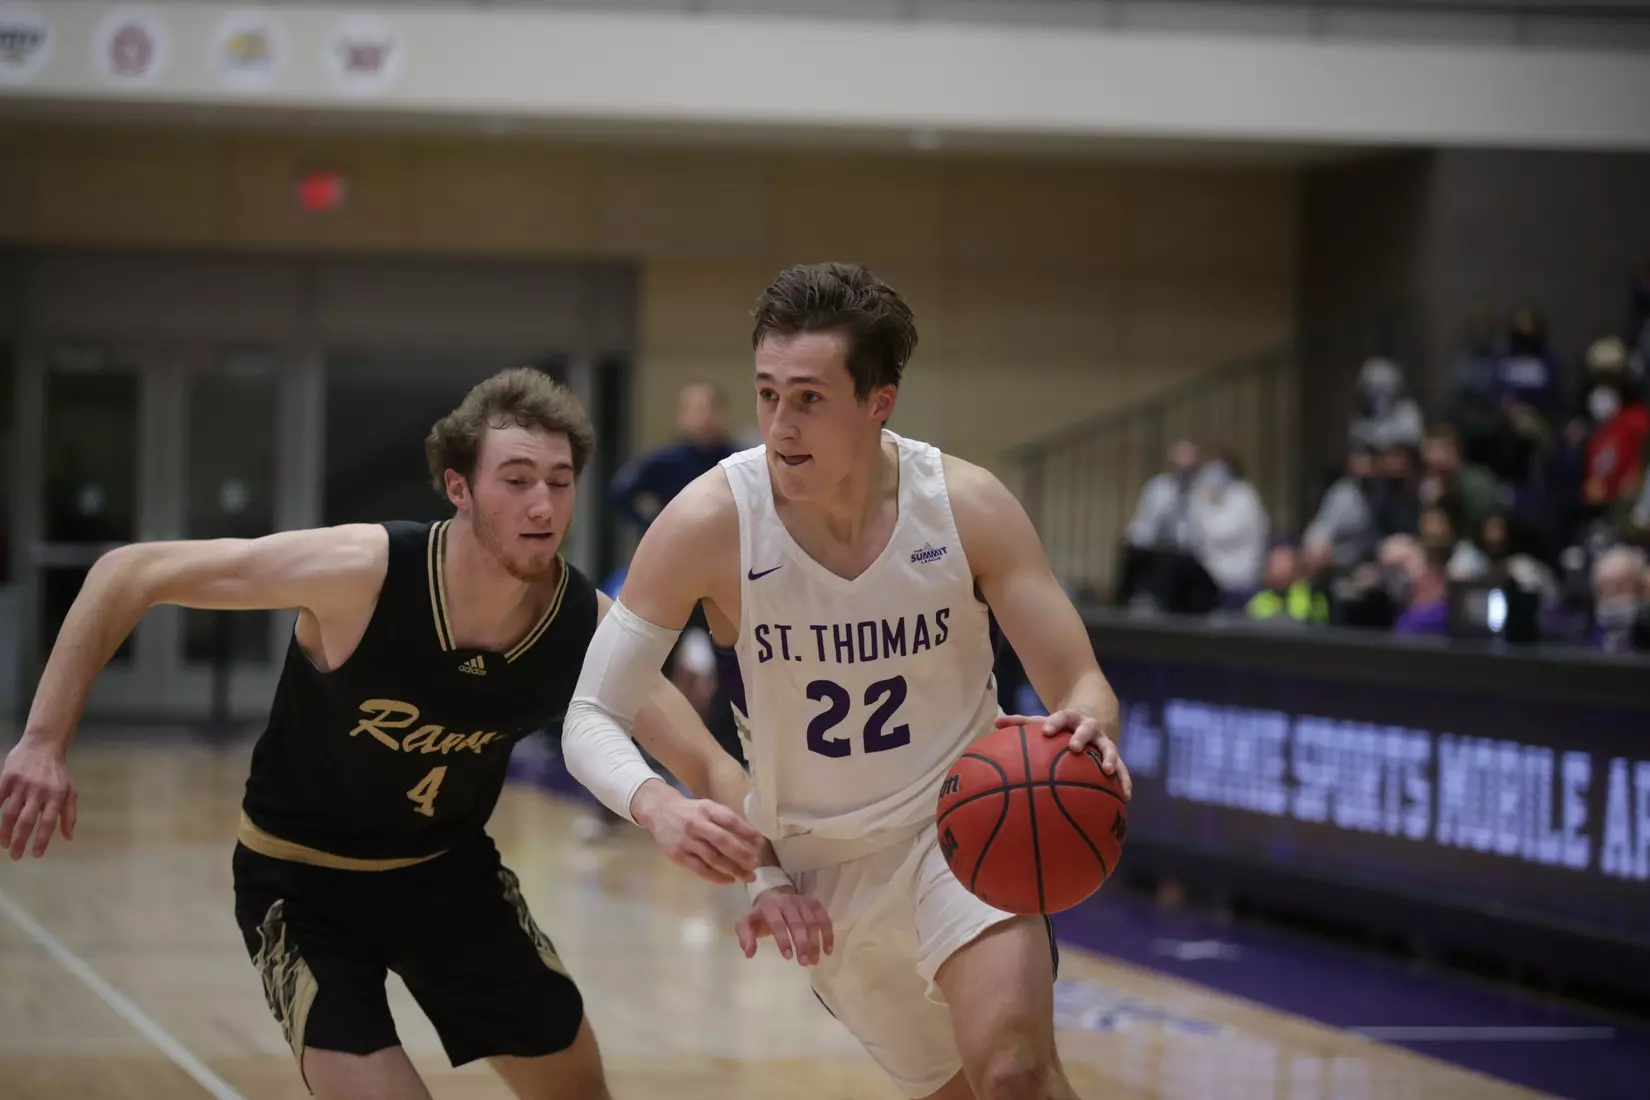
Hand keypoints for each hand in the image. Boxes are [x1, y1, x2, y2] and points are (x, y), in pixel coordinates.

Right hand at [0, 736, 77, 859]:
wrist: (43, 744)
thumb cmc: (57, 771)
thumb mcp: (70, 790)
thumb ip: (69, 814)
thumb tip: (68, 837)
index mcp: (56, 796)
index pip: (48, 823)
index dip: (41, 840)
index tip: (35, 855)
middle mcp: (39, 792)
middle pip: (27, 821)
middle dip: (19, 841)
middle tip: (15, 855)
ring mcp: (22, 785)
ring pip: (10, 813)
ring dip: (5, 831)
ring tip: (4, 844)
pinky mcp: (8, 778)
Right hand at [631, 780, 764, 885]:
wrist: (659, 811)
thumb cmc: (691, 811)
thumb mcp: (708, 808)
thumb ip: (725, 820)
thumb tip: (751, 839)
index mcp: (707, 809)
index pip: (730, 820)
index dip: (747, 832)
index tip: (761, 843)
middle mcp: (696, 824)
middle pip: (722, 840)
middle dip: (741, 854)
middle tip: (756, 864)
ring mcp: (686, 841)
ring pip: (712, 858)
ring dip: (732, 869)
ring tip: (748, 876)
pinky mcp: (678, 855)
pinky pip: (700, 869)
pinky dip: (716, 876)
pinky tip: (729, 880)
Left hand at [735, 885, 833, 965]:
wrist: (773, 896)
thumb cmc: (761, 916)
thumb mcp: (747, 923)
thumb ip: (745, 937)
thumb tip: (749, 954)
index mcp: (769, 906)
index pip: (778, 923)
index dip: (783, 939)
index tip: (788, 957)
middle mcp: (787, 901)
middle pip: (797, 923)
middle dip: (802, 944)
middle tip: (804, 962)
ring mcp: (802, 901)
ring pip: (812, 922)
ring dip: (815, 943)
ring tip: (814, 961)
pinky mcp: (814, 903)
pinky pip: (824, 918)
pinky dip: (828, 934)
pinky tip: (827, 950)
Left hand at [996, 712, 1131, 800]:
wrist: (1092, 717)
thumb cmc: (1061, 726)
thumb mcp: (1044, 721)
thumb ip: (1021, 723)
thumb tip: (995, 723)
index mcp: (1071, 718)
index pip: (1062, 717)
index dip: (1055, 723)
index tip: (1047, 731)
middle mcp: (1089, 728)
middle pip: (1087, 729)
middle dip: (1082, 737)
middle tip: (1076, 747)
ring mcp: (1104, 742)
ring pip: (1110, 748)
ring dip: (1109, 758)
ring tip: (1107, 771)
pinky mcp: (1113, 757)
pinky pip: (1123, 771)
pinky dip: (1125, 782)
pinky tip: (1125, 798)